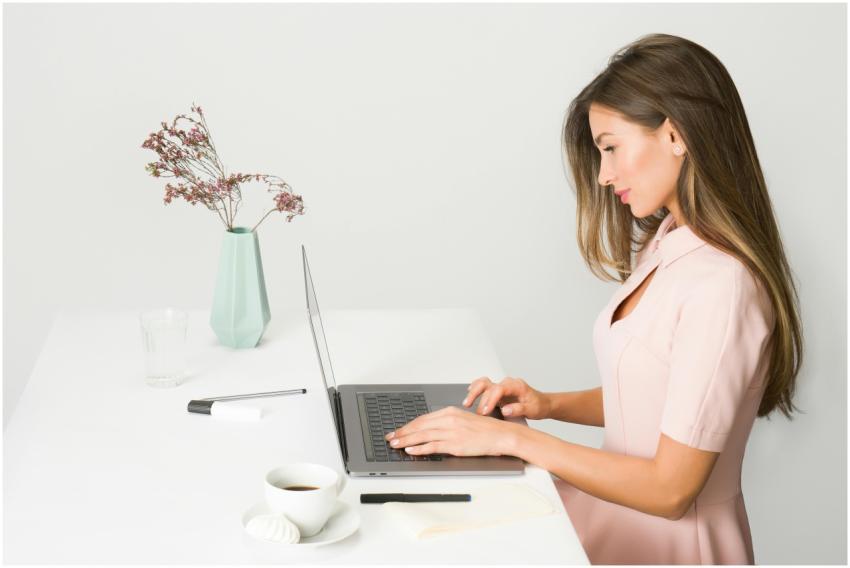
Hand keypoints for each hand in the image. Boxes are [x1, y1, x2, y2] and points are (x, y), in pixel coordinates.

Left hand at [384, 406, 518, 456]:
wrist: (501, 435)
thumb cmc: (485, 430)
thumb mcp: (463, 420)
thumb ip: (447, 422)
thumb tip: (430, 429)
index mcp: (450, 412)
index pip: (423, 419)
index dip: (408, 425)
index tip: (398, 430)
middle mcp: (449, 420)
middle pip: (419, 426)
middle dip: (402, 432)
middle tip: (390, 438)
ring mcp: (452, 432)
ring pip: (423, 436)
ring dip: (406, 440)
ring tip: (395, 445)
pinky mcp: (455, 444)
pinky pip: (433, 446)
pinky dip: (420, 448)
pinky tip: (411, 450)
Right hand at [462, 376, 550, 419]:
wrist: (542, 403)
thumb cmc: (538, 406)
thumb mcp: (532, 410)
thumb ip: (519, 409)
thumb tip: (505, 410)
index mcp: (516, 385)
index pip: (499, 389)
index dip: (490, 400)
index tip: (485, 411)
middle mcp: (507, 384)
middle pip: (487, 384)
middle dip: (478, 396)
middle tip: (474, 410)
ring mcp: (501, 387)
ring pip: (483, 383)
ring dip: (473, 392)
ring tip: (466, 403)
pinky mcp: (497, 392)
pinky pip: (483, 387)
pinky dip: (475, 389)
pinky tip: (469, 395)